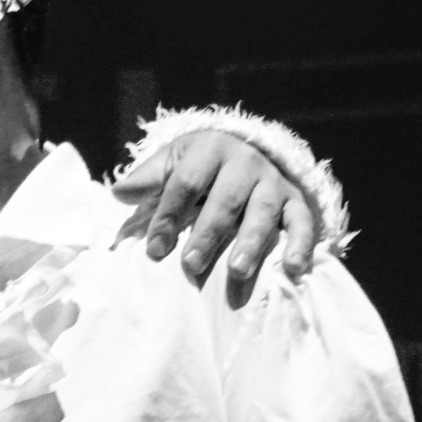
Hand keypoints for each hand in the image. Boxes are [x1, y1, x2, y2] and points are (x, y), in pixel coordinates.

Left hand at [113, 131, 314, 297]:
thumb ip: (149, 179)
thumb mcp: (174, 163)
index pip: (185, 182)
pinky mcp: (296, 201)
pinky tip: (293, 269)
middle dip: (207, 232)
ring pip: (263, 211)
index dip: (168, 216)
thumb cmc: (202, 167)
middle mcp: (245, 162)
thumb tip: (119, 193)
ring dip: (250, 242)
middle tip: (191, 265)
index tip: (155, 249)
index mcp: (209, 149)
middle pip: (225, 198)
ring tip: (236, 272)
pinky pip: (303, 222)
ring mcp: (273, 182)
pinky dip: (300, 245)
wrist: (249, 152)